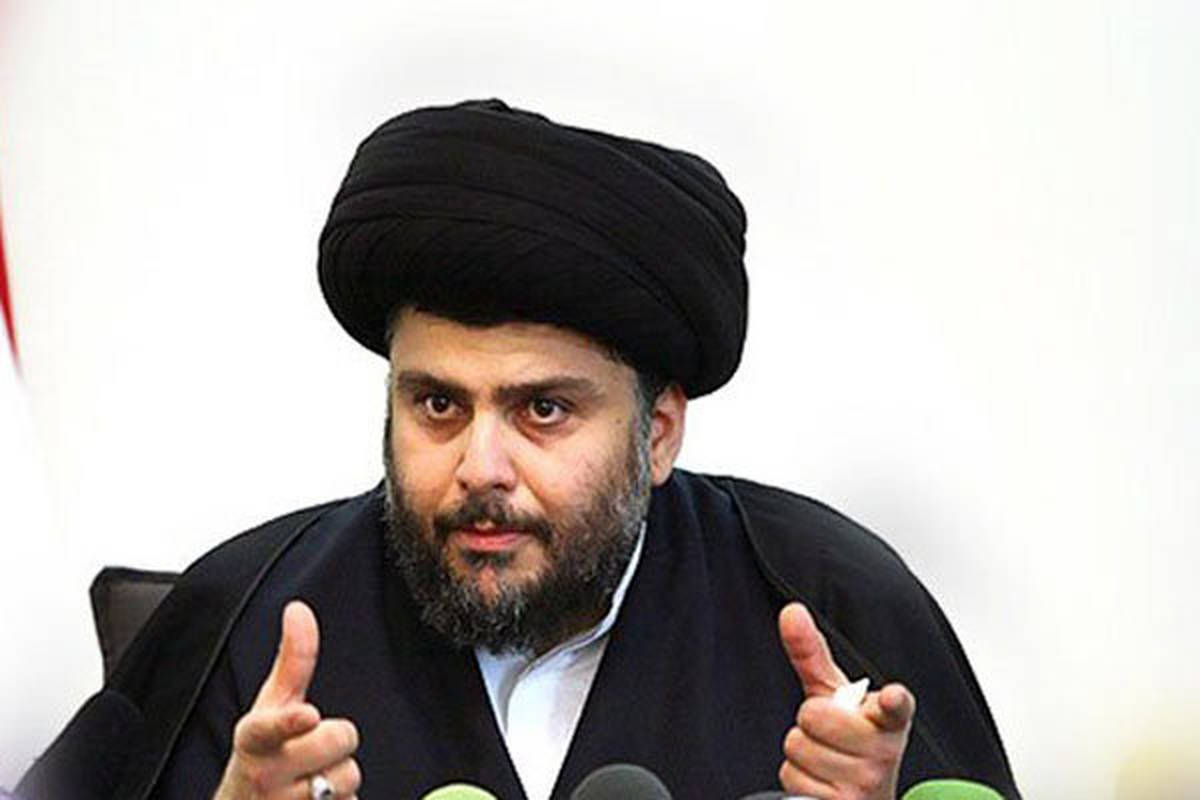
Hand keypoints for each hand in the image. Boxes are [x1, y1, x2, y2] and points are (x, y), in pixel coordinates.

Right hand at [214, 601, 361, 798]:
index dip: (291, 722)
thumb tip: (299, 609)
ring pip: (349, 779)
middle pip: (338, 741)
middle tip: (317, 748)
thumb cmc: (263, 753)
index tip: (308, 715)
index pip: (270, 727)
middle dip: (340, 741)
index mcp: (254, 738)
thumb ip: (292, 660)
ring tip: (313, 781)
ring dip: (342, 779)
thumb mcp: (270, 707)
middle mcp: (264, 775)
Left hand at [777, 603, 914, 799]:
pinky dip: (797, 780)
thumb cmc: (851, 743)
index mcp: (888, 718)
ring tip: (825, 760)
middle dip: (808, 722)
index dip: (892, 700)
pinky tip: (821, 783)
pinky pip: (794, 781)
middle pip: (812, 715)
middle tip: (828, 734)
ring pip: (798, 748)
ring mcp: (866, 783)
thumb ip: (812, 653)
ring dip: (801, 754)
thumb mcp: (835, 696)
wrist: (865, 796)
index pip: (895, 705)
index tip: (890, 697)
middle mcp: (883, 751)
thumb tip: (791, 612)